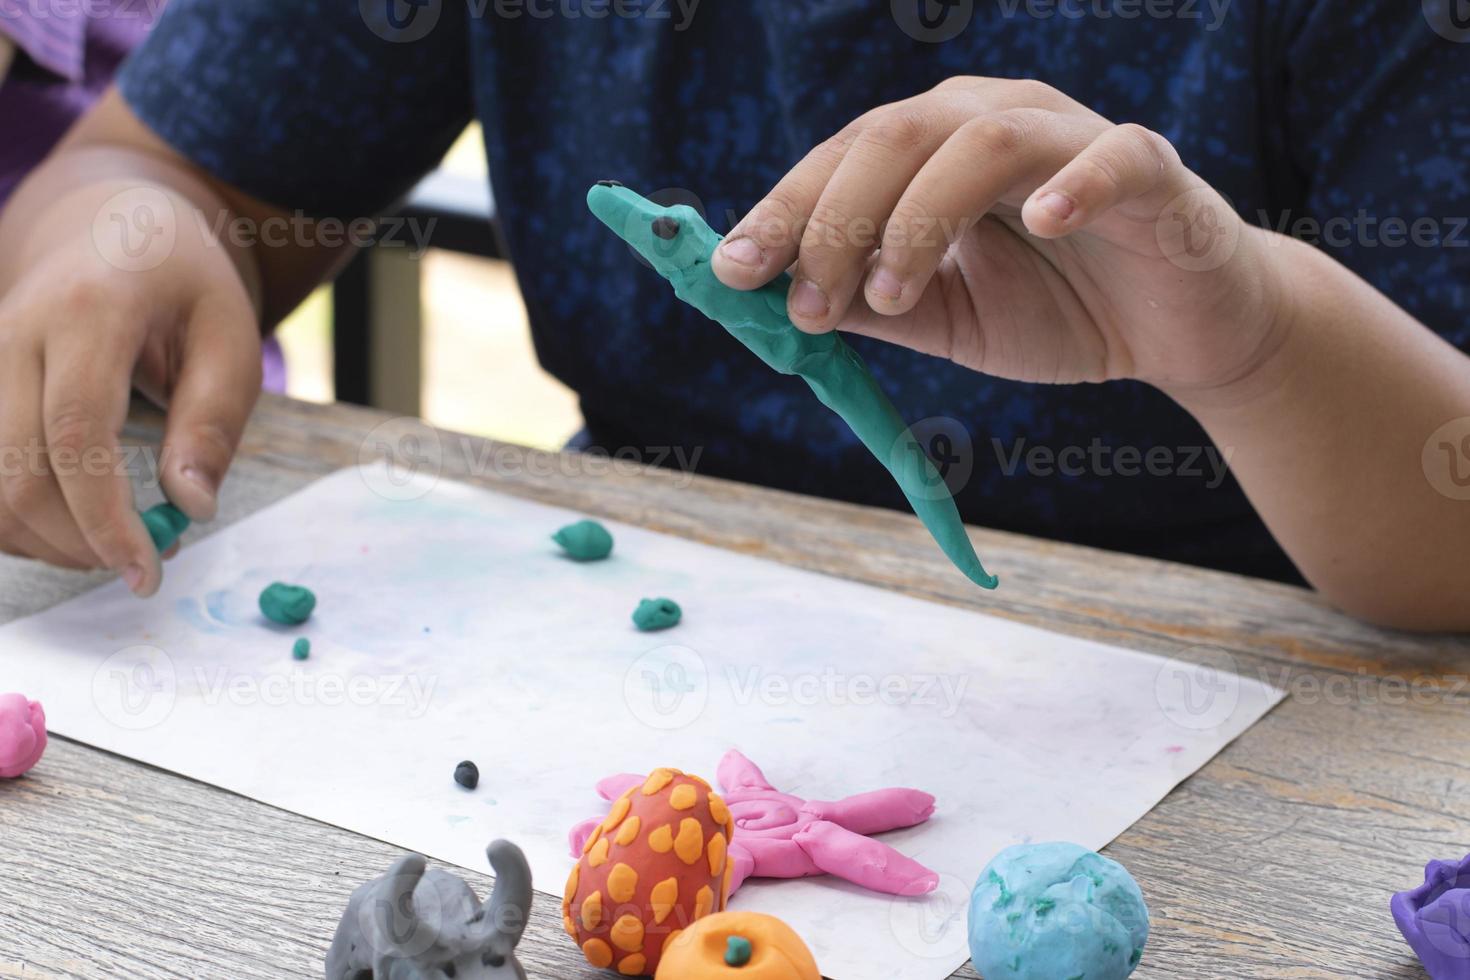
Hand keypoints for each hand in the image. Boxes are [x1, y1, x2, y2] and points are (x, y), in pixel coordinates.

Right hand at [0, 183, 260, 594]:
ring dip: (45, 539)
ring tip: (116, 542)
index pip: (76, 431)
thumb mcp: (230, 334)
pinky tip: (71, 525)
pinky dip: (17, 519)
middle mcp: (14, 330)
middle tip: (145, 563)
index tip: (146, 570)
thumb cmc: (182, 282)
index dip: (103, 515)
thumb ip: (213, 419)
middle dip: (78, 541)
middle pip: (15, 469)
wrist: (107, 221)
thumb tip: (190, 507)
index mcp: (89, 309)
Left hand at [711, 76, 1283, 395]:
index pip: (843, 159)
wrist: (1177, 331)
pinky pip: (1115, 158)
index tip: (732, 273)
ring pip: (981, 140)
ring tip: (894, 297)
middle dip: (834, 219)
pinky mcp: (1153, 171)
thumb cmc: (1055, 307)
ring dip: (920, 217)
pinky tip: (1044, 225)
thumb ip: (865, 303)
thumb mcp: (942, 317)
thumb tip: (765, 301)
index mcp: (934, 149)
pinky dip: (1078, 183)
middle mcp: (993, 121)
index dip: (783, 211)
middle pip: (894, 136)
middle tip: (803, 302)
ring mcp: (1073, 139)